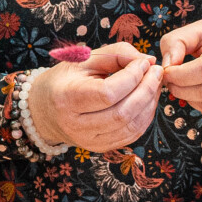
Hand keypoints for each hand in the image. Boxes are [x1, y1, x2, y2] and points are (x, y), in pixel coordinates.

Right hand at [28, 41, 160, 152]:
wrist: (44, 110)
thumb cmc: (66, 79)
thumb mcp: (85, 59)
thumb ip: (117, 54)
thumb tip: (149, 61)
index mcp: (66, 99)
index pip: (108, 93)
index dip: (132, 77)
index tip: (143, 63)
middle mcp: (76, 125)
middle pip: (123, 112)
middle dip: (147, 89)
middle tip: (157, 71)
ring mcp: (88, 141)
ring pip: (131, 126)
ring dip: (150, 102)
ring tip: (154, 83)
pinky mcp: (100, 147)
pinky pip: (132, 135)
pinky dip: (146, 115)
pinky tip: (148, 99)